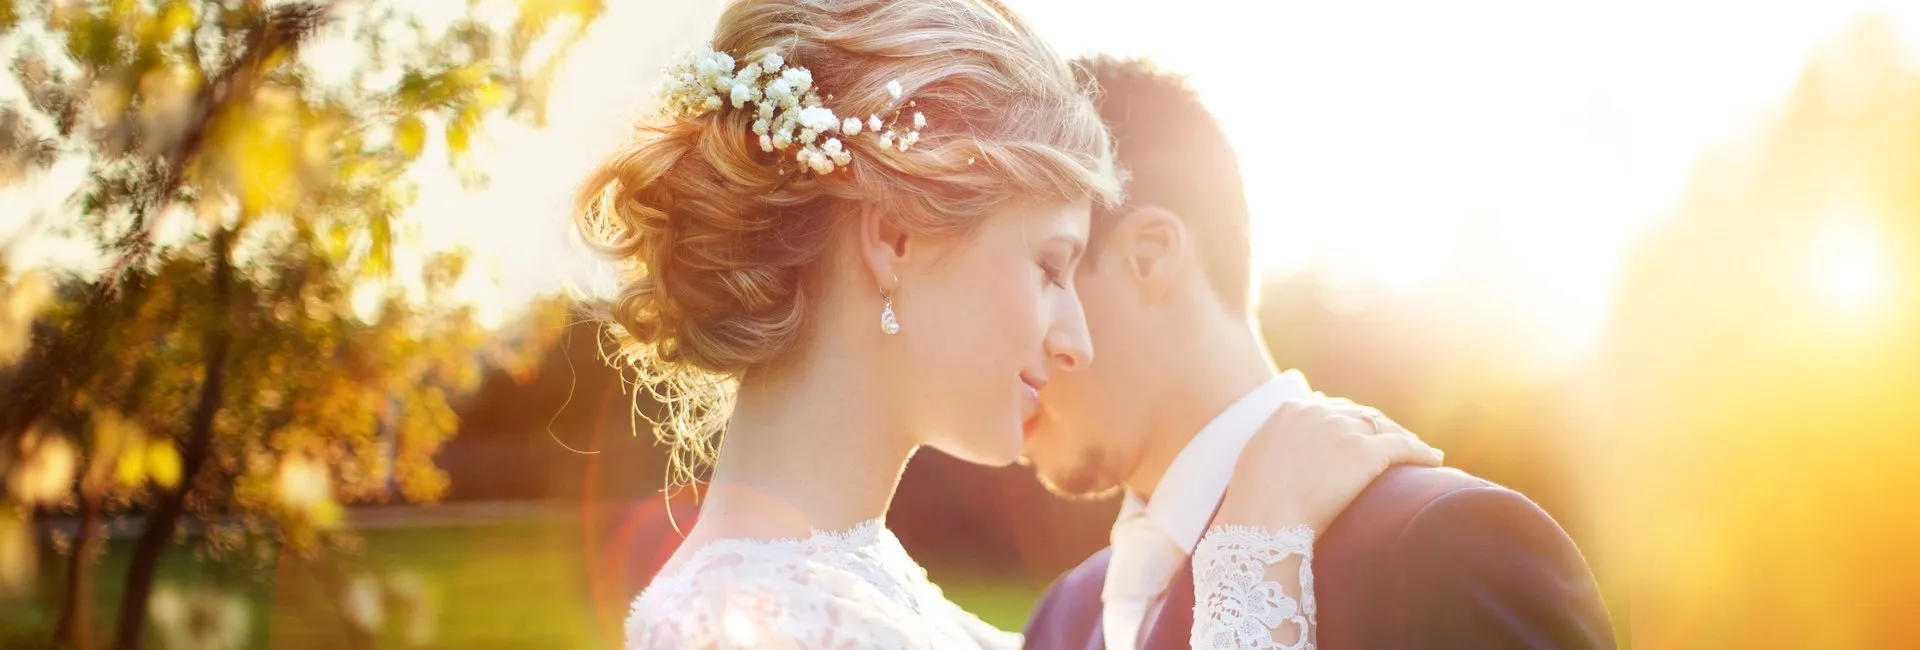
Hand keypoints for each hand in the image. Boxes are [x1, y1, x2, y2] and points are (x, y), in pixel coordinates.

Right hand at [1214, 397, 1442, 533]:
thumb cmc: (1254, 500)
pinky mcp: (1366, 452)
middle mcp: (1319, 412)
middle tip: (1394, 443)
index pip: (1332, 408)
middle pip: (1361, 414)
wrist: (1262, 519)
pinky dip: (1422, 452)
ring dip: (1404, 438)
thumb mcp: (1258, 457)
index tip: (1363, 434)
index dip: (1351, 421)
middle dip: (1380, 428)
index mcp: (1292, 410)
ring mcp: (1343, 430)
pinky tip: (1435, 460)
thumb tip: (1289, 447)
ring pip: (1385, 427)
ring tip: (1418, 451)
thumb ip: (1278, 442)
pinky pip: (1404, 447)